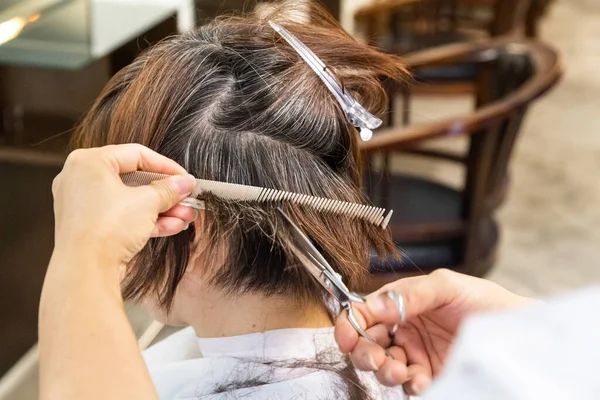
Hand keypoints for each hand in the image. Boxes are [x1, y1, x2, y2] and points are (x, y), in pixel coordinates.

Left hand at [51, 144, 196, 266]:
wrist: (87, 270)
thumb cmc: (107, 228)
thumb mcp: (147, 202)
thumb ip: (168, 190)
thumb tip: (184, 183)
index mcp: (89, 162)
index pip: (136, 154)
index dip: (166, 167)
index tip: (185, 178)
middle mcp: (81, 179)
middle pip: (134, 179)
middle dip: (166, 193)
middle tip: (187, 199)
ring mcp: (83, 204)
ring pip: (130, 201)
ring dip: (161, 209)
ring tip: (185, 217)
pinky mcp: (89, 227)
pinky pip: (121, 217)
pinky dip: (145, 221)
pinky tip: (172, 227)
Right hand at [334, 269, 538, 394]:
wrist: (517, 331)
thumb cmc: (484, 301)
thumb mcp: (447, 285)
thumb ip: (410, 293)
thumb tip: (374, 306)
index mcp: (401, 303)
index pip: (365, 312)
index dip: (351, 324)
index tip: (348, 336)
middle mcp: (404, 329)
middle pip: (367, 342)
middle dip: (363, 352)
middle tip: (373, 357)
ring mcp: (416, 354)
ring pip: (383, 366)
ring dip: (383, 370)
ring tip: (397, 371)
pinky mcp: (430, 376)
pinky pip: (408, 384)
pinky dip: (409, 384)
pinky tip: (420, 380)